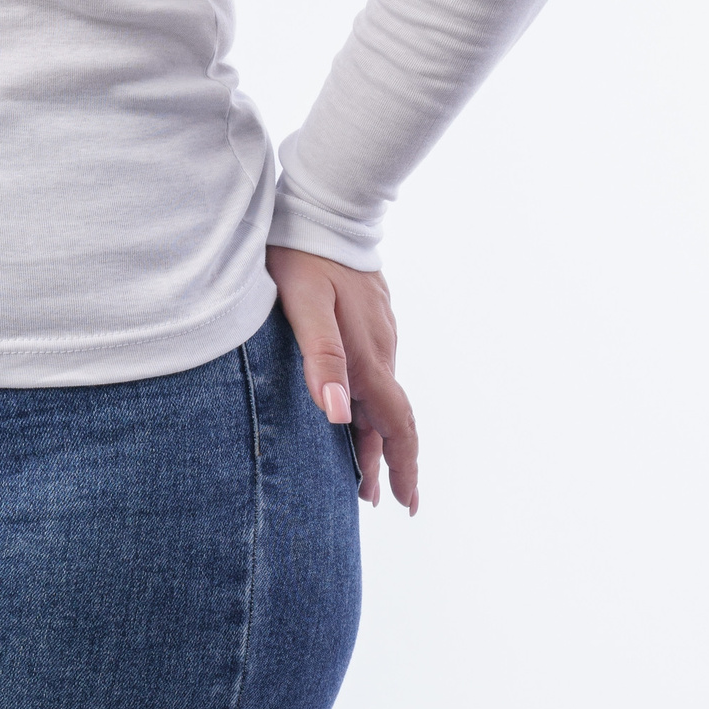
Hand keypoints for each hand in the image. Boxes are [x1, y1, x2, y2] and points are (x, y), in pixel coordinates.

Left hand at [268, 245, 419, 512]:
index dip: (402, 467)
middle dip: (385, 462)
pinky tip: (353, 405)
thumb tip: (341, 416)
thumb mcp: (303, 306)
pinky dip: (369, 402)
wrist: (324, 205)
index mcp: (367, 356)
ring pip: (381, 395)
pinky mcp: (370, 316)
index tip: (406, 504)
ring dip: (373, 434)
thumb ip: (321, 358)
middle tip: (374, 499)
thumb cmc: (302, 257)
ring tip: (358, 467)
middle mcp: (380, 349)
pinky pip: (375, 371)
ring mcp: (379, 331)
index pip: (396, 425)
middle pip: (389, 418)